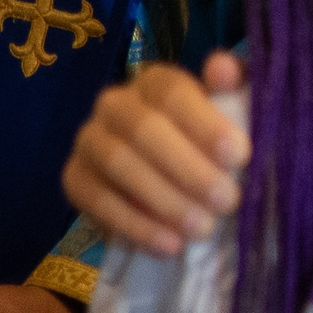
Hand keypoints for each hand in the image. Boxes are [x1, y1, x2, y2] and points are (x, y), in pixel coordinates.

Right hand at [62, 53, 247, 257]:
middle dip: (188, 168)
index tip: (239, 156)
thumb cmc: (211, 151)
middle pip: (142, 128)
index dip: (204, 122)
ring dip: (162, 198)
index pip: (171, 92)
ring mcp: (88, 141)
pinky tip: (169, 245)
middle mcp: (114, 104)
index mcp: (154, 83)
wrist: (174, 190)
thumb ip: (235, 92)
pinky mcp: (73, 179)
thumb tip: (221, 67)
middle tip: (227, 201)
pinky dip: (133, 224)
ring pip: (117, 163)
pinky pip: (95, 200)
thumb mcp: (233, 121)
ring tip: (202, 229)